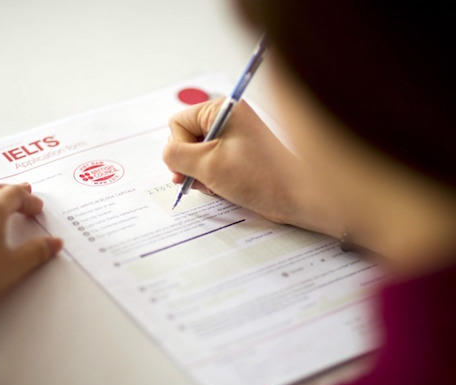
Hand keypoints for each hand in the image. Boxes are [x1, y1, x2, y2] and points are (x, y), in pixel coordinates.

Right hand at [163, 98, 337, 234]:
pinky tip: (224, 189)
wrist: (296, 197)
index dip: (178, 148)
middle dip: (189, 164)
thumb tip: (166, 153)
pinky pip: (212, 165)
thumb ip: (176, 155)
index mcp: (222, 110)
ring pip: (197, 156)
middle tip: (200, 180)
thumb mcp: (207, 165)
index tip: (190, 167)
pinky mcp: (239, 155)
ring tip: (217, 186)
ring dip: (200, 174)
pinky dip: (212, 179)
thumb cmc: (258, 177)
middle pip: (186, 139)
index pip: (178, 122)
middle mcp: (227, 119)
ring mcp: (234, 138)